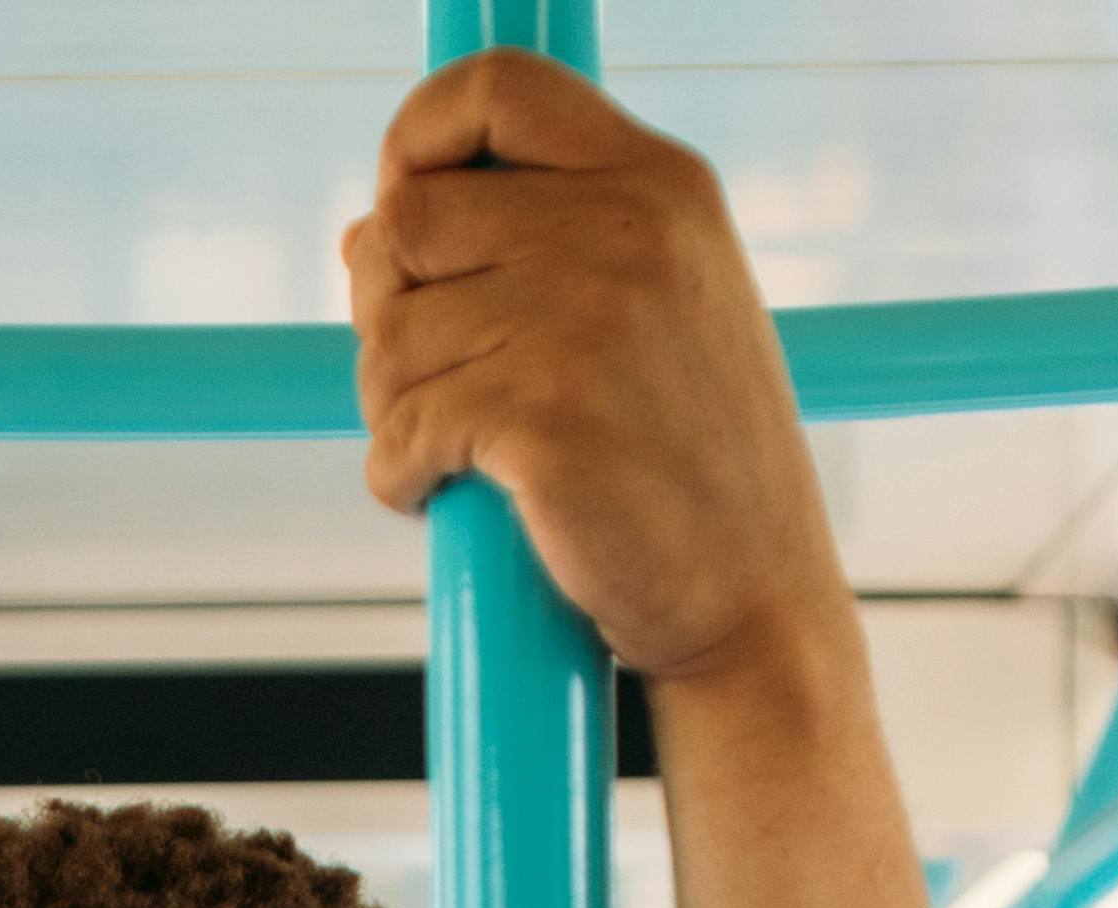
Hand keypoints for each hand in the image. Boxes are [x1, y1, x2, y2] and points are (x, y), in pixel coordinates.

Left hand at [341, 51, 929, 907]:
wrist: (753, 607)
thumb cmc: (686, 470)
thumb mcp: (645, 317)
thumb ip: (530, 249)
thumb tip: (364, 230)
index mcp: (659, 184)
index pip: (500, 89)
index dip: (418, 136)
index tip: (405, 209)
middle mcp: (627, 231)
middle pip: (408, 222)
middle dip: (389, 311)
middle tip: (432, 383)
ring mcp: (585, 322)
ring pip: (390, 339)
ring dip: (394, 410)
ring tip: (461, 457)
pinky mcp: (543, 419)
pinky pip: (399, 430)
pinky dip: (399, 477)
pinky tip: (444, 500)